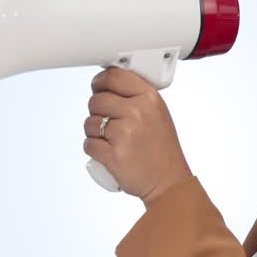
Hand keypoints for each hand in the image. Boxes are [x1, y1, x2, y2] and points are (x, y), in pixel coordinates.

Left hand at [84, 67, 192, 203]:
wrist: (167, 180)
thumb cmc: (161, 148)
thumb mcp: (157, 113)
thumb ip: (136, 96)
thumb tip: (108, 86)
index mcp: (148, 98)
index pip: (114, 76)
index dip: (100, 81)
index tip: (98, 87)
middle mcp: (137, 112)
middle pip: (96, 100)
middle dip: (97, 111)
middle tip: (108, 122)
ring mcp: (124, 133)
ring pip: (89, 123)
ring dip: (94, 132)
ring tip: (110, 139)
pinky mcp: (113, 154)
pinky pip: (88, 143)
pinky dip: (93, 148)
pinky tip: (107, 151)